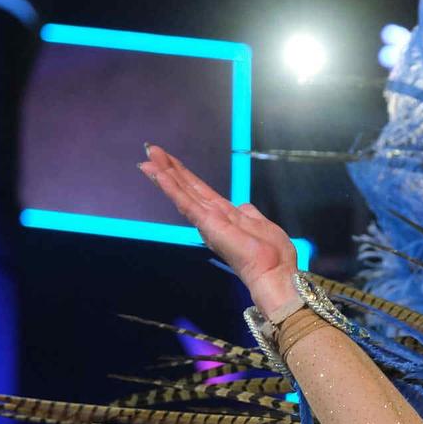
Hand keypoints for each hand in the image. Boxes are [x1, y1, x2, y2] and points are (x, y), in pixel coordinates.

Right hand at [137, 143, 297, 309]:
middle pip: (188, 188)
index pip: (202, 192)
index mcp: (226, 216)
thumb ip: (249, 214)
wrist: (274, 273)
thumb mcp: (263, 226)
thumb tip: (243, 206)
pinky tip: (158, 174)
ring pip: (183, 192)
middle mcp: (213, 217)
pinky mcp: (207, 224)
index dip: (185, 176)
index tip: (170, 160)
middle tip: (151, 150)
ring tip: (148, 157)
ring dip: (165, 174)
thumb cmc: (272, 255)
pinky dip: (171, 188)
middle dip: (169, 169)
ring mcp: (208, 220)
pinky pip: (186, 202)